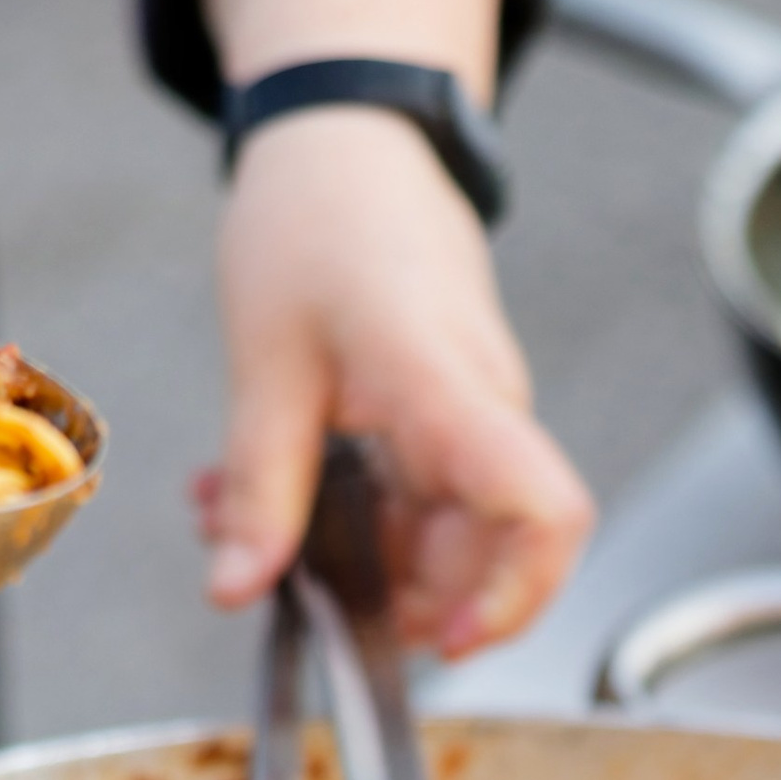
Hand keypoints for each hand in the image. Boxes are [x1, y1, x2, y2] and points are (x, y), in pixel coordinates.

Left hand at [198, 0, 592, 655]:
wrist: (351, 137)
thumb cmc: (319, 217)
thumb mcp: (267, 362)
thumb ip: (259, 489)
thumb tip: (236, 591)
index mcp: (451, 391)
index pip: (544, 514)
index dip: (514, 600)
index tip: (443, 642)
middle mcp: (482, 412)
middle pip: (486, 555)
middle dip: (389, 599)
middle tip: (287, 590)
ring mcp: (469, 419)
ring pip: (437, 537)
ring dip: (348, 558)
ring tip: (242, 524)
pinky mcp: (444, 418)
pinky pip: (413, 500)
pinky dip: (345, 518)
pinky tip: (266, 494)